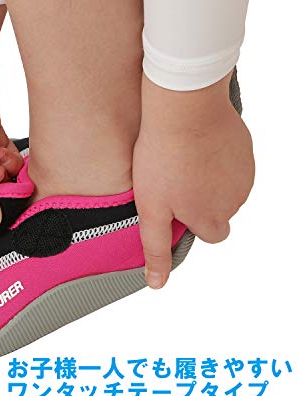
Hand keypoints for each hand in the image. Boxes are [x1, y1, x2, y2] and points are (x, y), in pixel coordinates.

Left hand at [133, 71, 254, 288]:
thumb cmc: (163, 160)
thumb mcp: (151, 210)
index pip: (209, 234)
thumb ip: (157, 248)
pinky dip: (217, 157)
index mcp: (213, 219)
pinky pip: (232, 161)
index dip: (190, 220)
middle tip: (174, 178)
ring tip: (183, 159)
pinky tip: (197, 145)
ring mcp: (244, 173)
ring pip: (226, 185)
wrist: (184, 110)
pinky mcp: (245, 148)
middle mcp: (235, 201)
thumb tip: (157, 284)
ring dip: (209, 178)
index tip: (174, 202)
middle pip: (218, 209)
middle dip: (200, 200)